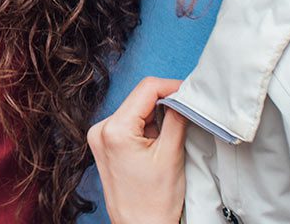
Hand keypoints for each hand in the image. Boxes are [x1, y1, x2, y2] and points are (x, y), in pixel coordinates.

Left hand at [87, 77, 186, 223]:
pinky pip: (128, 124)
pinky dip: (146, 127)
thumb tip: (183, 96)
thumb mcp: (170, 155)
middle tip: (187, 112)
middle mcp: (100, 129)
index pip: (146, 89)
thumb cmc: (154, 202)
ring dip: (156, 116)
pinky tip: (158, 142)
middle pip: (139, 99)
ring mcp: (99, 137)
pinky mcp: (104, 145)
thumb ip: (177, 118)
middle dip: (165, 102)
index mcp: (114, 130)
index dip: (171, 87)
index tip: (190, 92)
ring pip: (134, 110)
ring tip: (172, 135)